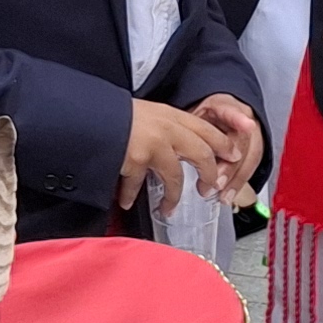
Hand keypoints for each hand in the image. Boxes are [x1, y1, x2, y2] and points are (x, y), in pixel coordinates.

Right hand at [118, 98, 230, 215]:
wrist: (88, 114)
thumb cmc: (113, 114)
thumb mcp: (146, 114)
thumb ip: (164, 128)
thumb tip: (178, 147)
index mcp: (171, 115)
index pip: (207, 129)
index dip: (224, 144)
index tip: (234, 157)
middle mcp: (167, 128)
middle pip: (203, 154)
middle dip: (210, 175)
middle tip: (208, 190)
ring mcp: (154, 144)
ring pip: (176, 177)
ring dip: (173, 197)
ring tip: (167, 208)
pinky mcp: (137, 159)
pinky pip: (139, 185)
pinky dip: (130, 195)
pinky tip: (125, 202)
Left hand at [191, 92, 264, 193]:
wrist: (214, 116)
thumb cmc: (201, 119)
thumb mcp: (190, 118)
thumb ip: (185, 131)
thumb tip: (171, 150)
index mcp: (222, 105)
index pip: (232, 109)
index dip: (239, 118)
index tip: (247, 125)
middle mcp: (242, 117)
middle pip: (241, 141)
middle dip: (230, 165)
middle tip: (215, 182)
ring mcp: (251, 132)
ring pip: (250, 156)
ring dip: (235, 179)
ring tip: (222, 195)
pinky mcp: (254, 148)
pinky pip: (250, 166)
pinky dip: (238, 183)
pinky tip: (229, 194)